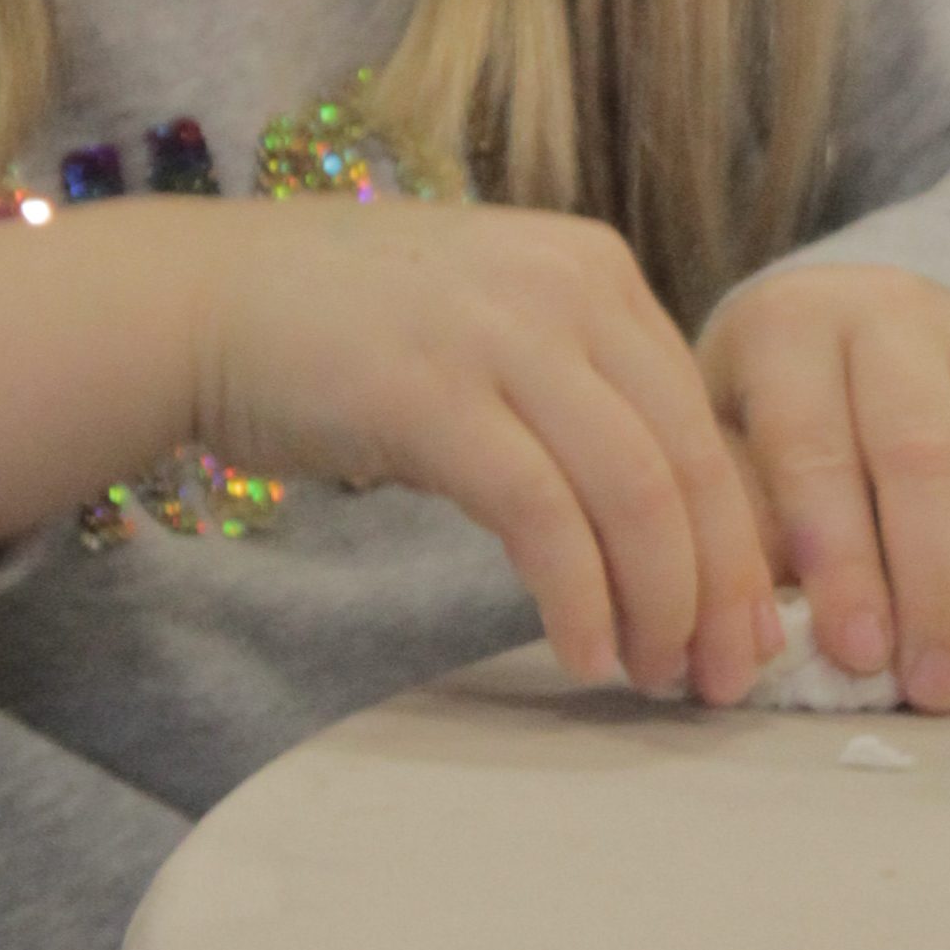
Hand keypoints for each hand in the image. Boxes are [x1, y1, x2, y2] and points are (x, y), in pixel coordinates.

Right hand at [194, 200, 780, 701]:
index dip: (741, 538)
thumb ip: (578, 397)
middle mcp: (567, 288)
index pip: (705, 419)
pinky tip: (584, 651)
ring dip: (660, 604)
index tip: (749, 628)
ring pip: (636, 492)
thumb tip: (670, 529)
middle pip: (691, 461)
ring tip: (655, 676)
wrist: (200, 299)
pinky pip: (542, 515)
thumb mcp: (494, 328)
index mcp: (597, 271)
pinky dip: (579, 597)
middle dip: (721, 587)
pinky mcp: (432, 395)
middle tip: (722, 679)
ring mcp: (499, 335)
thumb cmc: (344, 334)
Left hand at [696, 267, 949, 712]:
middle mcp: (893, 317)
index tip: (858, 655)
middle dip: (935, 589)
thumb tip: (765, 644)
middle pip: (929, 455)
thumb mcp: (721, 456)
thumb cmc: (758, 419)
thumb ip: (743, 538)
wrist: (840, 335)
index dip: (843, 559)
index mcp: (792, 327)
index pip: (818, 445)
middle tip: (932, 691)